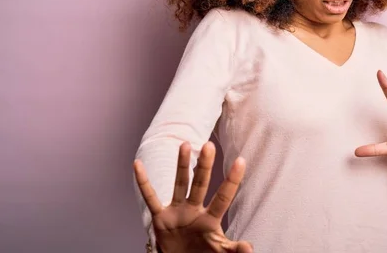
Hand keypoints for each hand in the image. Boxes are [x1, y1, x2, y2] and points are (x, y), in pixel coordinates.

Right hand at [134, 142, 252, 252]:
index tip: (241, 160)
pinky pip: (150, 198)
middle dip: (204, 166)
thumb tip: (249, 247)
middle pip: (201, 184)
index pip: (223, 197)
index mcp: (211, 220)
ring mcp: (177, 212)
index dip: (232, 180)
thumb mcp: (220, 252)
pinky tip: (138, 164)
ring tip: (185, 144)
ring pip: (180, 184)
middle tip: (208, 145)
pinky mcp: (160, 218)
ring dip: (182, 165)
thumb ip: (233, 250)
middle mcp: (194, 210)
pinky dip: (143, 182)